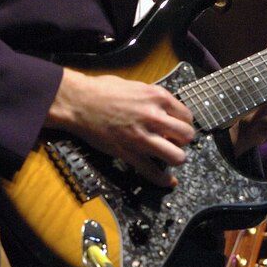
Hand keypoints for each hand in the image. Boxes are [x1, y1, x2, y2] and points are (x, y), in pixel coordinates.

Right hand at [46, 68, 194, 187]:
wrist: (79, 102)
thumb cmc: (102, 90)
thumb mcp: (134, 85)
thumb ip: (151, 97)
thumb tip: (161, 106)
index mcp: (157, 97)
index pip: (186, 115)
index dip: (184, 123)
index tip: (179, 126)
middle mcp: (155, 117)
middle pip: (187, 136)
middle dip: (184, 140)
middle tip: (176, 141)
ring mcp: (143, 137)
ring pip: (177, 157)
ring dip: (176, 158)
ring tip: (170, 156)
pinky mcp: (129, 153)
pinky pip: (152, 172)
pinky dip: (162, 179)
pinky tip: (167, 181)